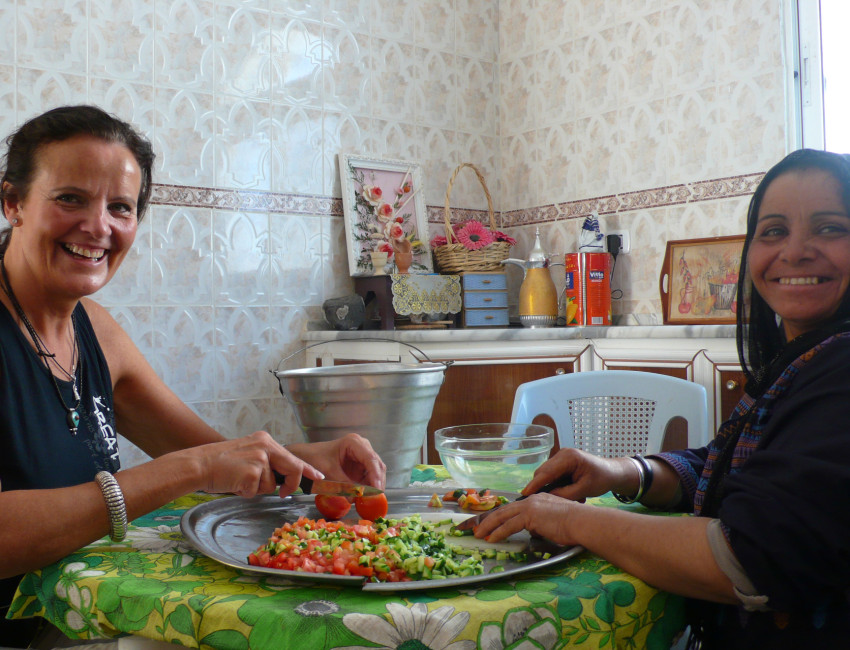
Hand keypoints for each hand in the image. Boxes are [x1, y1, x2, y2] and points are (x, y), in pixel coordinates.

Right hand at [192, 431, 323, 497]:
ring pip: (271, 485)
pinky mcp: (252, 472)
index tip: (319, 476)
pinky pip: (257, 491)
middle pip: (292, 468)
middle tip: (284, 492)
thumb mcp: (249, 454)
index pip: (292, 456)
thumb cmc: (221, 463)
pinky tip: (235, 483)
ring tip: (239, 479)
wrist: (199, 464)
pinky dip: (246, 492)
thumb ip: (267, 462)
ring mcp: (260, 458)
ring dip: (257, 488)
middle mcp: (265, 446)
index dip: (308, 468)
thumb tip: (283, 480)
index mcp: (265, 441)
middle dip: (291, 484)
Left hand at [288, 433, 386, 490]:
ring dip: (373, 486)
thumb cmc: (314, 458)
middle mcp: (362, 447)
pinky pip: (368, 477)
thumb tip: (355, 498)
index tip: (377, 490)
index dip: (375, 475)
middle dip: (377, 482)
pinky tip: (363, 496)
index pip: (370, 459)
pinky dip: (367, 487)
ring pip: (375, 472)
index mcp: (354, 442)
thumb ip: (343, 484)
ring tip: (368, 499)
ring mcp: (362, 456)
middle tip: (375, 498)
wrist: (305, 457)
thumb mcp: (329, 471)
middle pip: (377, 465)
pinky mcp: (360, 465)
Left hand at [472, 493, 576, 544]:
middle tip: (476, 528)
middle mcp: (531, 500)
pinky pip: (509, 525)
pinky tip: (490, 539)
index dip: (499, 516)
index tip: (489, 523)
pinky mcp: (530, 515)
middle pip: (504, 510)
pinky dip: (498, 532)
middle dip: (488, 520)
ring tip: (478, 535)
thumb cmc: (573, 526)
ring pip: (502, 516)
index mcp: (537, 500)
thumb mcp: (553, 523)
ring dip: (488, 526)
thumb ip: (540, 524)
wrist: (582, 522)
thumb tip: (532, 531)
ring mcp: (530, 506)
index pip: (513, 508)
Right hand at [523, 448, 626, 501]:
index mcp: (568, 458)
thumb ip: (565, 493)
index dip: (534, 484)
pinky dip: (557, 485)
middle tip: (546, 502)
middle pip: (543, 472)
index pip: (546, 472)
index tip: (524, 494)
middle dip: (542, 487)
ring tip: (569, 497)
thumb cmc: (602, 479)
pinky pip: (553, 475)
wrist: (612, 472)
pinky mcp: (562, 462)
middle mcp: (562, 454)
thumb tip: (547, 498)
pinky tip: (570, 492)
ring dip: (552, 487)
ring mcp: (561, 457)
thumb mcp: (584, 489)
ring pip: (547, 474)